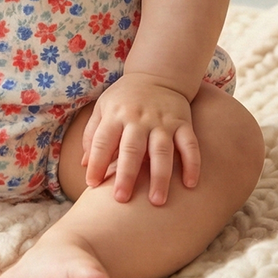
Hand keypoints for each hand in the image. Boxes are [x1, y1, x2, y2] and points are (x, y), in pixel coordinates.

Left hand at [81, 72, 198, 204]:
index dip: (96, 163)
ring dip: (160, 176)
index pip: (103, 141)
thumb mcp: (103, 108)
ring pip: (162, 150)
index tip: (92, 185)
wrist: (158, 75)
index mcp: (115, 115)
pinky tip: (190, 184)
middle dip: (126, 175)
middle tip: (121, 200)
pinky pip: (190, 145)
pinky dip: (192, 164)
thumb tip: (84, 166)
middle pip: (132, 149)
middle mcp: (138, 119)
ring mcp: (163, 121)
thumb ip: (93, 135)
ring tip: (157, 201)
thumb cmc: (124, 99)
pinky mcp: (183, 123)